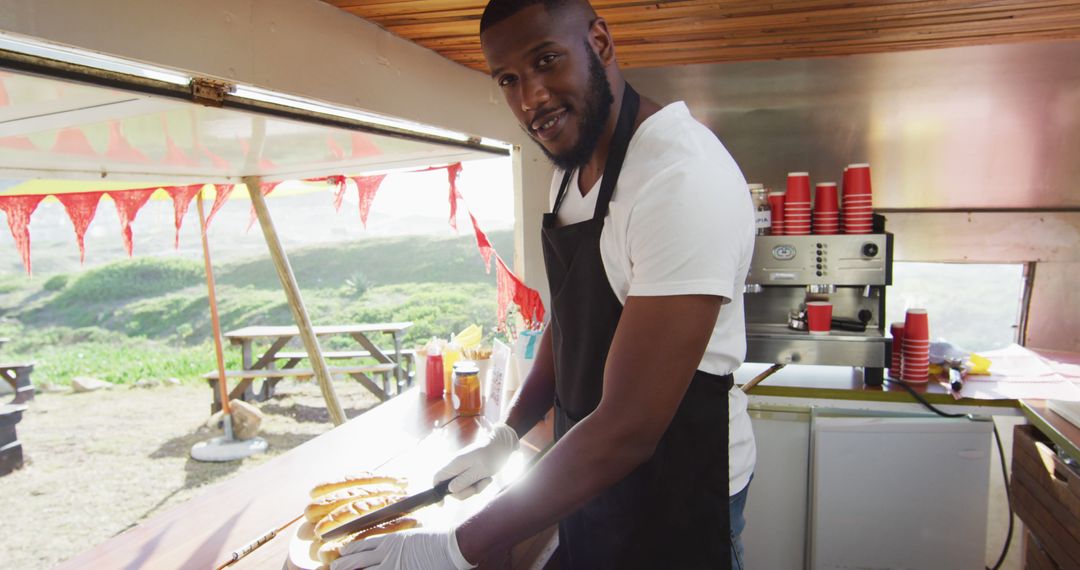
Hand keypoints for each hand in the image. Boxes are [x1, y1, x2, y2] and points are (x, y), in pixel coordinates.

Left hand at [330, 528, 474, 569]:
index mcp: (390, 541)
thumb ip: (398, 544)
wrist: (451, 548)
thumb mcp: (413, 537)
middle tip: (333, 567)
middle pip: (358, 560)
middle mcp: (387, 554)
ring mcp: (393, 566)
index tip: (341, 553)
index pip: (363, 545)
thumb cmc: (436, 541)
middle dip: (343, 565)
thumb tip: (386, 548)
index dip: (350, 551)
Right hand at [434, 423, 517, 499]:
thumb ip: (464, 480)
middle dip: (465, 492)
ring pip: (462, 487)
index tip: (442, 505)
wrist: (503, 445)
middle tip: (477, 487)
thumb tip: (450, 490)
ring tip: (486, 479)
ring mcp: (462, 469)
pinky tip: (488, 478)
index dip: (436, 492)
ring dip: (474, 488)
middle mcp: (456, 466)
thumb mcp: (480, 470)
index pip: (437, 478)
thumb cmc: (492, 455)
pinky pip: (470, 484)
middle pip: (450, 488)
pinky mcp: (469, 471)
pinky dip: (479, 485)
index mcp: (455, 463)